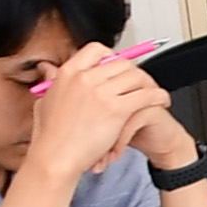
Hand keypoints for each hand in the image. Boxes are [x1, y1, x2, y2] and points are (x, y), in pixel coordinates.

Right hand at [19, 45, 158, 189]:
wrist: (55, 157)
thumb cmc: (50, 136)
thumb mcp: (45, 100)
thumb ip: (51, 82)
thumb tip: (48, 69)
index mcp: (67, 73)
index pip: (96, 50)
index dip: (111, 57)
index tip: (118, 68)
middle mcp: (85, 77)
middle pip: (122, 63)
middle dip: (134, 73)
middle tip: (141, 84)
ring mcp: (101, 92)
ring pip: (137, 76)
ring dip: (150, 84)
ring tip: (155, 93)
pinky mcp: (116, 108)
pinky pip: (147, 95)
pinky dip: (159, 96)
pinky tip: (162, 101)